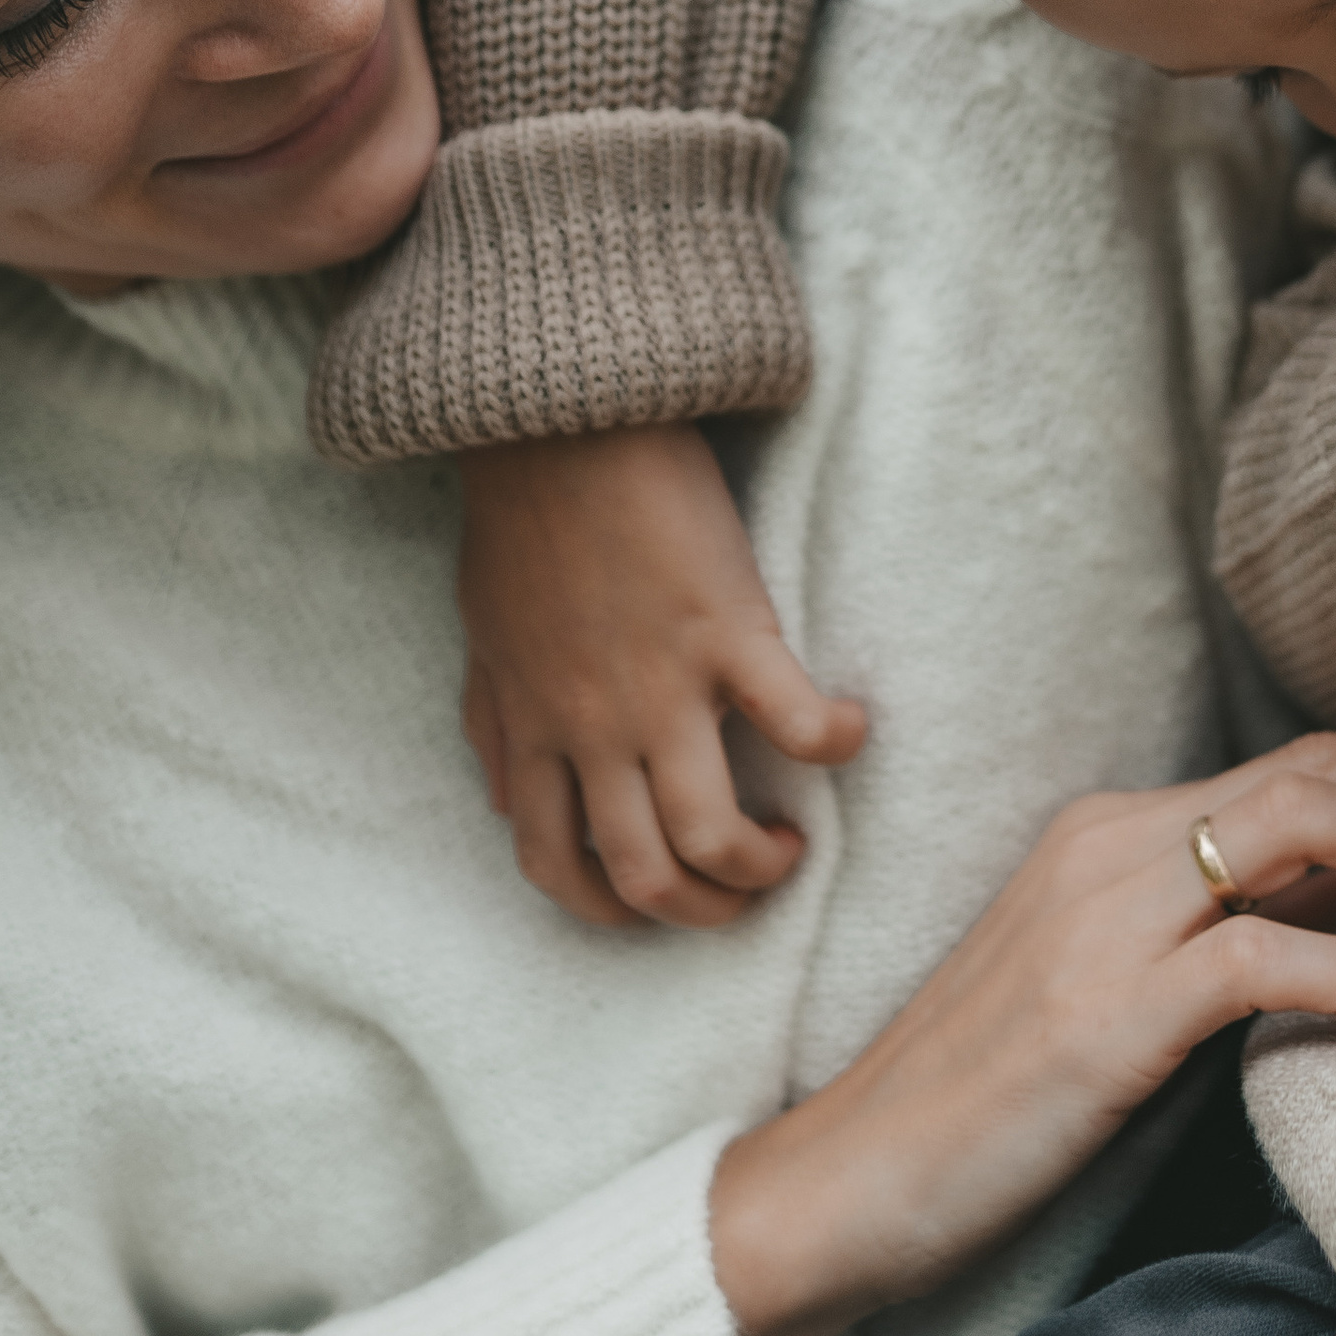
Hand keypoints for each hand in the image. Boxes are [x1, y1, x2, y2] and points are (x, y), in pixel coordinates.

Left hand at [456, 422, 865, 932]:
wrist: (556, 425)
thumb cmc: (521, 524)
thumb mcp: (486, 640)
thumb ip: (497, 727)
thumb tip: (508, 801)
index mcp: (538, 730)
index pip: (558, 867)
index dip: (609, 909)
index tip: (654, 898)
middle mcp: (597, 728)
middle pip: (648, 873)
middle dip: (704, 910)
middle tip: (744, 887)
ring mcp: (664, 686)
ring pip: (713, 834)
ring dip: (763, 864)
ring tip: (794, 842)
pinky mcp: (728, 631)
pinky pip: (796, 724)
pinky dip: (835, 744)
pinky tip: (850, 730)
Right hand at [708, 736, 1335, 1335]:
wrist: (846, 1185)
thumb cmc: (986, 1105)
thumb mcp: (1112, 987)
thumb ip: (1219, 934)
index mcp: (1111, 831)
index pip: (1296, 760)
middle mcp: (1109, 845)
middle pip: (1315, 767)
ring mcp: (1102, 920)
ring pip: (1299, 822)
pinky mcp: (1105, 1011)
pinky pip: (1261, 959)